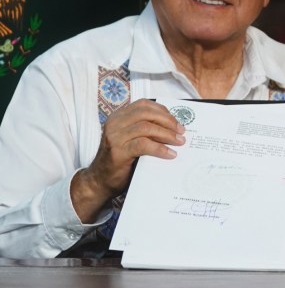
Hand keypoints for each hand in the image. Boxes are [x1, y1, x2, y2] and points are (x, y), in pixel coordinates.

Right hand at [72, 99, 184, 221]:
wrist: (100, 181)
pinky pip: (143, 145)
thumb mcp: (131, 139)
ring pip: (146, 127)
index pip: (144, 105)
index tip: (177, 121)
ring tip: (179, 142)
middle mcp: (115, 123)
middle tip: (181, 131)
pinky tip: (170, 154)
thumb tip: (174, 127)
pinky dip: (160, 148)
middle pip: (147, 113)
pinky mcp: (118, 151)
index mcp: (119, 117)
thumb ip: (146, 130)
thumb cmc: (121, 159)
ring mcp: (114, 137)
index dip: (163, 111)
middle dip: (168, 121)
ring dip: (167, 134)